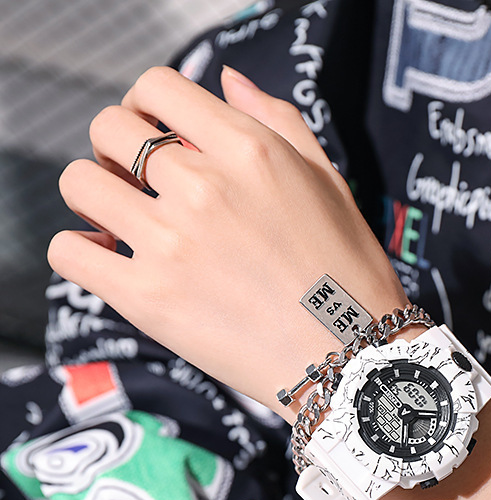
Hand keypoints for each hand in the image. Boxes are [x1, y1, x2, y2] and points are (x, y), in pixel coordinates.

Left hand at [49, 66, 408, 418]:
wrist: (351, 357)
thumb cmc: (348, 275)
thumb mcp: (330, 182)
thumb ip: (278, 121)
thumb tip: (228, 81)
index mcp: (249, 151)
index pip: (157, 88)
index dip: (146, 106)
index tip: (154, 132)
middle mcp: (204, 187)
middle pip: (109, 130)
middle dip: (116, 149)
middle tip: (135, 181)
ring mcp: (172, 243)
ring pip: (79, 184)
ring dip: (93, 196)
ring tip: (119, 221)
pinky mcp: (149, 299)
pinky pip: (69, 252)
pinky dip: (78, 249)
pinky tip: (108, 257)